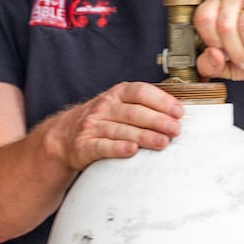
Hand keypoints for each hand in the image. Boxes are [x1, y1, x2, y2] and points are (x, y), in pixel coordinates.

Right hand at [45, 82, 182, 170]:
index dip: (161, 101)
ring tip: (162, 142)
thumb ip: (145, 104)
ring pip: (121, 130)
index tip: (178, 112)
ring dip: (144, 136)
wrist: (64, 135)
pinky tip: (131, 151)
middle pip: (134, 112)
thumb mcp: (120, 104)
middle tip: (175, 130)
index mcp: (117, 93)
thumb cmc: (103, 119)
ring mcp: (93, 126)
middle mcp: (104, 107)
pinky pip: (102, 146)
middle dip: (157, 120)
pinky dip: (117, 148)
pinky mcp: (84, 145)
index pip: (141, 92)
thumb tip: (178, 111)